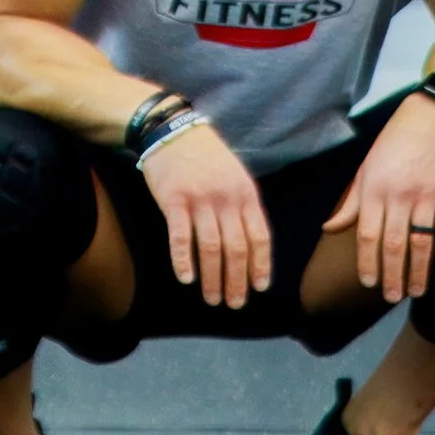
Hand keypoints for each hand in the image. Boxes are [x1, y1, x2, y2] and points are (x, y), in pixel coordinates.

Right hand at [141, 118, 270, 308]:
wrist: (174, 131)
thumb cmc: (207, 157)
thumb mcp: (236, 176)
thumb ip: (243, 206)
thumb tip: (252, 244)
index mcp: (246, 194)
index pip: (260, 236)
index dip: (261, 265)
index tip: (260, 288)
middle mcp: (226, 198)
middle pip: (237, 248)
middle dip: (237, 280)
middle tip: (235, 303)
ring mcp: (200, 199)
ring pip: (211, 247)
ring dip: (212, 278)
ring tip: (212, 299)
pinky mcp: (173, 200)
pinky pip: (180, 237)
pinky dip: (183, 260)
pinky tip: (186, 279)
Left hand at [322, 90, 434, 305]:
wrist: (430, 117)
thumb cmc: (392, 145)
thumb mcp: (365, 170)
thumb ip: (351, 204)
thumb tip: (328, 230)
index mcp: (374, 190)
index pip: (367, 236)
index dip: (367, 263)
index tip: (369, 284)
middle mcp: (399, 194)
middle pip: (394, 245)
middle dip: (393, 276)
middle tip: (393, 297)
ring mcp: (427, 194)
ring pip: (422, 242)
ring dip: (419, 271)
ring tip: (416, 291)